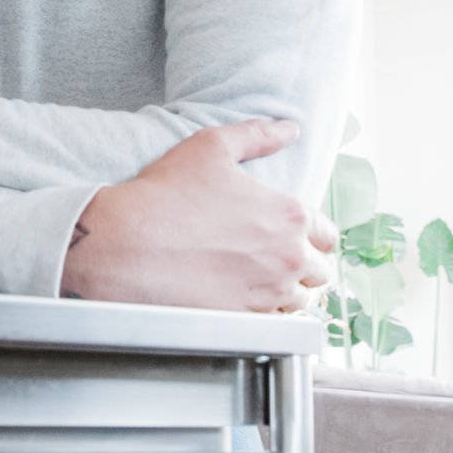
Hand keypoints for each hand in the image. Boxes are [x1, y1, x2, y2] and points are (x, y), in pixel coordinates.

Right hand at [60, 118, 335, 311]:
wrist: (125, 246)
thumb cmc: (164, 195)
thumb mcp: (210, 147)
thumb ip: (257, 134)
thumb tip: (288, 129)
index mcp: (288, 214)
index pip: (327, 234)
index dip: (313, 234)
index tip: (294, 235)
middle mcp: (287, 257)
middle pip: (320, 272)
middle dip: (304, 265)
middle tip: (275, 259)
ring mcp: (267, 293)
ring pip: (300, 302)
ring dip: (287, 292)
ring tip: (260, 280)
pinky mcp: (245, 321)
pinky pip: (273, 323)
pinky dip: (264, 313)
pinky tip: (242, 299)